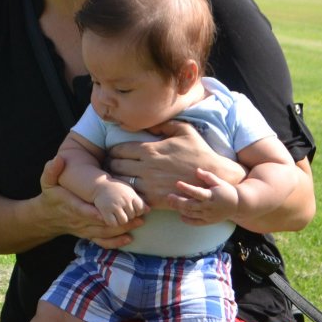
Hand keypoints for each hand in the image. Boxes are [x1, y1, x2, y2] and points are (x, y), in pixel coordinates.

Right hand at [38, 155, 140, 248]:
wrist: (47, 218)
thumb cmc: (50, 196)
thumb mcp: (47, 182)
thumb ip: (51, 171)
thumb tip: (58, 159)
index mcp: (70, 206)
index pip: (83, 210)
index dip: (95, 213)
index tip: (109, 212)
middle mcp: (79, 220)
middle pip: (99, 224)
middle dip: (118, 222)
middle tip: (137, 216)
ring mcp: (84, 229)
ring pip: (103, 233)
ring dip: (122, 230)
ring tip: (139, 223)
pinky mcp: (88, 234)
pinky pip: (102, 241)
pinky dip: (115, 242)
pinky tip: (129, 238)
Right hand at [93, 180, 146, 225]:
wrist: (99, 185)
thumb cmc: (116, 188)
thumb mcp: (129, 191)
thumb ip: (138, 200)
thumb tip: (149, 210)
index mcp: (131, 195)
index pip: (140, 209)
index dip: (137, 212)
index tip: (132, 209)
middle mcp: (124, 200)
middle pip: (132, 216)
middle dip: (129, 216)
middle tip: (122, 211)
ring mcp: (115, 206)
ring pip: (123, 221)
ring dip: (121, 220)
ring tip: (117, 215)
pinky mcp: (105, 211)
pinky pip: (113, 223)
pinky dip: (113, 223)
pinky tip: (111, 217)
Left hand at [107, 121, 242, 211]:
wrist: (211, 178)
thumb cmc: (198, 152)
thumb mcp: (184, 130)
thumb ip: (163, 124)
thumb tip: (148, 122)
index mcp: (150, 150)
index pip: (119, 150)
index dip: (112, 151)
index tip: (113, 152)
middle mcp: (146, 167)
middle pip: (115, 165)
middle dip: (111, 164)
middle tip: (110, 165)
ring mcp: (149, 184)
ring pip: (121, 182)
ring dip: (116, 180)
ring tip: (116, 178)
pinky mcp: (154, 199)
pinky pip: (133, 196)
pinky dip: (128, 193)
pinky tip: (130, 191)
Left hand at [172, 167, 239, 224]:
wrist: (238, 205)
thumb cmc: (226, 191)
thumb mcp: (219, 182)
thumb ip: (208, 176)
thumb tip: (197, 170)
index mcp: (211, 196)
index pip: (196, 192)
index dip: (186, 188)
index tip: (177, 183)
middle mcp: (208, 207)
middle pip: (190, 205)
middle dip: (178, 201)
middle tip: (169, 196)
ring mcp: (208, 215)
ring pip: (191, 214)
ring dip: (180, 209)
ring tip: (171, 203)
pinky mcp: (208, 221)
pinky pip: (195, 222)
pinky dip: (187, 220)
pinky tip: (180, 215)